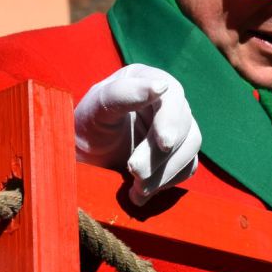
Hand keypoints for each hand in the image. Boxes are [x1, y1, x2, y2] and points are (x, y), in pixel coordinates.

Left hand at [74, 64, 201, 205]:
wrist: (80, 159)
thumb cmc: (85, 127)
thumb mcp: (96, 108)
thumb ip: (122, 93)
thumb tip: (161, 87)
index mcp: (146, 80)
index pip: (172, 95)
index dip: (171, 119)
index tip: (164, 143)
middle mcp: (166, 101)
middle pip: (184, 125)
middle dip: (159, 154)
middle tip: (134, 171)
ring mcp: (176, 127)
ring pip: (190, 147)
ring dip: (165, 172)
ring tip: (137, 188)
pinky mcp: (178, 153)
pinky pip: (186, 168)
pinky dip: (166, 182)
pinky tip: (140, 191)